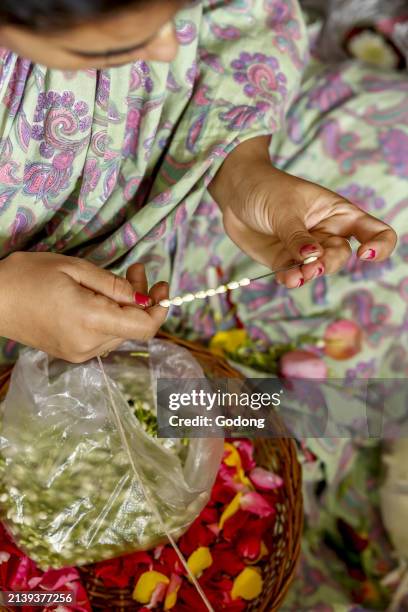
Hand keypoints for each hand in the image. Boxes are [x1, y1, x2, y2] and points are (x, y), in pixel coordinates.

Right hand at [0, 252, 167, 361]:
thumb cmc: (28, 276)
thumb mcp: (74, 268)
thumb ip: (113, 285)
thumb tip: (143, 299)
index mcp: (91, 321)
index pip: (144, 327)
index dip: (160, 309)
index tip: (163, 287)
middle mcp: (88, 344)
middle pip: (134, 328)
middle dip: (142, 300)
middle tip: (137, 270)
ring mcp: (79, 352)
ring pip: (121, 332)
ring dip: (127, 308)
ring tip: (122, 278)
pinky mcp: (72, 353)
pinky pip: (104, 337)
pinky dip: (112, 317)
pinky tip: (104, 298)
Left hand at [209, 137, 396, 287]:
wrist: (234, 193)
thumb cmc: (266, 188)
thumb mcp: (285, 208)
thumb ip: (298, 236)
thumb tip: (314, 258)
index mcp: (338, 212)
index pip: (374, 231)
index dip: (380, 245)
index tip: (365, 253)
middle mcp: (327, 233)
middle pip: (341, 256)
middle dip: (329, 263)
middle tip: (312, 265)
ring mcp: (305, 249)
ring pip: (318, 269)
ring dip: (309, 275)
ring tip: (296, 275)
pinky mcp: (284, 260)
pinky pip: (294, 275)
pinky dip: (292, 279)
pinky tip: (286, 278)